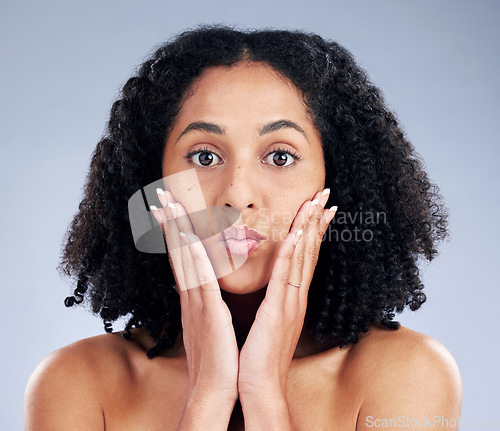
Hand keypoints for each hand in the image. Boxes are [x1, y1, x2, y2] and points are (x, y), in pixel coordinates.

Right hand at [150, 189, 238, 406]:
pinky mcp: (209, 313)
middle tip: (159, 195)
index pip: (181, 257)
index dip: (173, 231)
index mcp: (193, 297)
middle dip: (168, 222)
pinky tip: (189, 239)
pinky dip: (195, 258)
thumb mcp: (208, 322)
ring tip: (167, 204)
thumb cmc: (216, 358)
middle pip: (177, 252)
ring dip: (176, 230)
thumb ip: (202, 302)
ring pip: (185, 259)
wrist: (216, 390)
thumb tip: (199, 287)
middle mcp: (190, 296)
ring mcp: (197, 303)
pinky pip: (201, 280)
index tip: (167, 209)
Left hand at [238, 188, 336, 399]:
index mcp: (293, 297)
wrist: (260, 385)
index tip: (320, 207)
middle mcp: (297, 296)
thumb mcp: (271, 320)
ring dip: (308, 227)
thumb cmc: (262, 354)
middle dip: (318, 220)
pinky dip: (292, 253)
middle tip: (326, 193)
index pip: (306, 256)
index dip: (314, 230)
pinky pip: (286, 276)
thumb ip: (276, 299)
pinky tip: (296, 233)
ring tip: (315, 202)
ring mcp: (290, 302)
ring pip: (301, 257)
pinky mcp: (278, 310)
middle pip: (310, 250)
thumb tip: (277, 285)